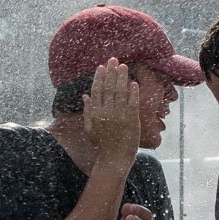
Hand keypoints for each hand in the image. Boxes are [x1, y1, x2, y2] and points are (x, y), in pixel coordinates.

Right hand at [83, 58, 140, 172]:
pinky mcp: (131, 120)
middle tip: (114, 60)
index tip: (102, 66)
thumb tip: (85, 95)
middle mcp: (106, 112)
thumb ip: (87, 111)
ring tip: (123, 66)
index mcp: (95, 113)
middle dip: (111, 72)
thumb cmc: (102, 144)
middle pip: (108, 87)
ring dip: (122, 78)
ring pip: (120, 92)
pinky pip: (132, 102)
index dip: (100, 77)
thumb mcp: (90, 128)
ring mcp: (119, 116)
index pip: (97, 90)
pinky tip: (133, 82)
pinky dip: (133, 92)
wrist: (114, 159)